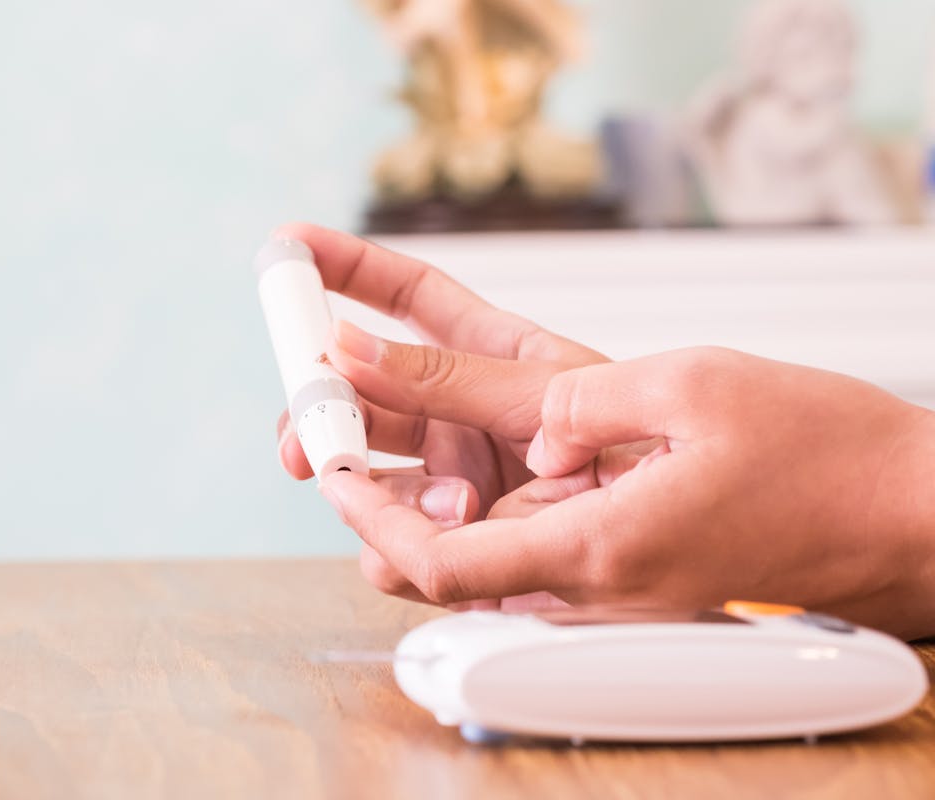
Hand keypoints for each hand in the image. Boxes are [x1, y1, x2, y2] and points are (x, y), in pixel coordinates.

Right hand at [270, 223, 605, 602]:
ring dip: (365, 486)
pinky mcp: (451, 541)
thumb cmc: (633, 451)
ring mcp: (449, 477)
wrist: (675, 538)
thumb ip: (442, 377)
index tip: (288, 246)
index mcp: (485, 356)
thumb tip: (344, 345)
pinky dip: (400, 543)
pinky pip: (391, 544)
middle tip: (305, 434)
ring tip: (441, 496)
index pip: (405, 296)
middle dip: (318, 412)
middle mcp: (455, 414)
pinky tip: (452, 533)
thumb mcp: (541, 394)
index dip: (346, 266)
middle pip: (357, 395)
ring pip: (361, 474)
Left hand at [318, 347, 934, 639]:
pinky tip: (486, 460)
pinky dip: (493, 515)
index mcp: (598, 549)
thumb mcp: (691, 387)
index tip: (334, 465)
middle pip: (448, 571)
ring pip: (487, 567)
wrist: (904, 512)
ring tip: (399, 436)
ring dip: (432, 510)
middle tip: (349, 438)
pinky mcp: (636, 580)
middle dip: (383, 507)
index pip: (438, 563)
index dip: (367, 517)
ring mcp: (617, 594)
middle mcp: (597, 590)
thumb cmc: (823, 454)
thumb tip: (515, 419)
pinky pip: (537, 560)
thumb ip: (582, 403)